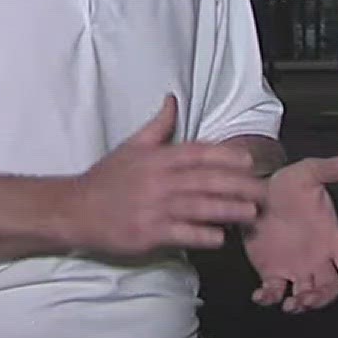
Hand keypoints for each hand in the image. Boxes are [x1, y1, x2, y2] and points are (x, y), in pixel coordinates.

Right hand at [63, 96, 267, 255]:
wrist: (73, 210)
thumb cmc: (106, 179)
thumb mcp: (131, 146)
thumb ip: (158, 125)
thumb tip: (173, 99)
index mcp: (157, 158)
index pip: (198, 153)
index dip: (226, 156)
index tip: (250, 162)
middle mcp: (158, 181)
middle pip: (206, 181)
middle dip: (238, 186)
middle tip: (263, 192)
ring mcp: (153, 208)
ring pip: (198, 207)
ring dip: (228, 210)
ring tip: (251, 215)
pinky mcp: (147, 233)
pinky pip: (181, 234)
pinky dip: (202, 236)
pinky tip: (220, 238)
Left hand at [243, 155, 337, 312]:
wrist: (255, 192)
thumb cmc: (286, 185)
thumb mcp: (307, 173)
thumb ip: (327, 170)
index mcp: (332, 239)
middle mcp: (318, 259)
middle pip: (330, 288)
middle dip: (323, 297)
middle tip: (309, 297)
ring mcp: (295, 268)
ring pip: (306, 296)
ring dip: (302, 304)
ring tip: (292, 302)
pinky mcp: (272, 272)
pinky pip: (274, 292)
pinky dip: (269, 298)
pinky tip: (261, 295)